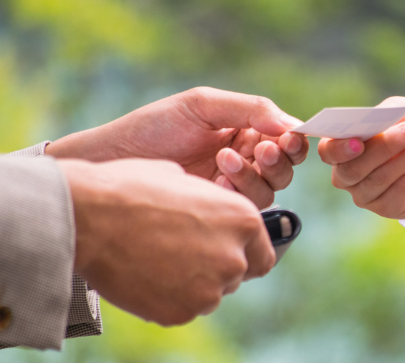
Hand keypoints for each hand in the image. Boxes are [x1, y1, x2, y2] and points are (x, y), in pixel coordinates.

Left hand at [47, 87, 309, 208]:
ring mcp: (230, 190)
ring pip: (268, 192)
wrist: (113, 163)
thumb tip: (291, 124)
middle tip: (257, 152)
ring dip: (252, 178)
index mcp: (244, 131)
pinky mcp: (217, 214)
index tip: (284, 138)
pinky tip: (213, 186)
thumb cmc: (153, 128)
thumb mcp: (201, 106)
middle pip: (283, 169)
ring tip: (222, 164)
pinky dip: (235, 197)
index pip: (285, 139)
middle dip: (275, 161)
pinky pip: (244, 212)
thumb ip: (249, 109)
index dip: (292, 141)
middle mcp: (243, 161)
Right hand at [59, 158, 274, 325]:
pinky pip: (180, 310)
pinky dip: (166, 299)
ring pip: (208, 296)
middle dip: (214, 268)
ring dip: (191, 285)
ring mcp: (209, 290)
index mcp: (244, 220)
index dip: (244, 255)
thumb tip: (209, 212)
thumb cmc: (131, 188)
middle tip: (180, 255)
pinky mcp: (180, 313)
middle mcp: (234, 258)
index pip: (263, 255)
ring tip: (155, 262)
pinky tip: (142, 276)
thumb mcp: (182, 180)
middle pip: (236, 276)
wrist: (89, 216)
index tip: (225, 253)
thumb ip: (209, 205)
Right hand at [317, 97, 404, 230]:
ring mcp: (368, 195)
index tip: (359, 140)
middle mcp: (352, 174)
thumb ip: (383, 115)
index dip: (339, 148)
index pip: (329, 151)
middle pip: (352, 168)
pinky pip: (399, 190)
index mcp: (348, 146)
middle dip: (384, 146)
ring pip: (379, 178)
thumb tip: (371, 130)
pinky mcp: (391, 209)